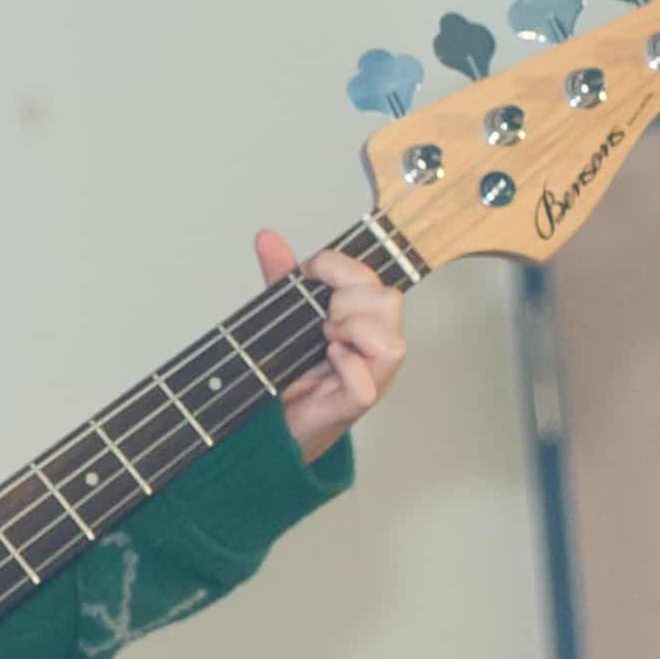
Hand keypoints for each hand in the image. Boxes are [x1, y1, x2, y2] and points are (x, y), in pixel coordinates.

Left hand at [257, 229, 406, 459]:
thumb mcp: (285, 314)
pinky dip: (347, 367)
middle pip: (389, 301)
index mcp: (365, 320)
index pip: (373, 278)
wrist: (275, 421)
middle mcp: (374, 346)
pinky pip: (367, 386)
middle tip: (320, 314)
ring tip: (326, 337)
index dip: (342, 265)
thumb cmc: (292, 368)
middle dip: (348, 297)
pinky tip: (328, 358)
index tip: (309, 269)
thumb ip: (281, 277)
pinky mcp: (353, 406)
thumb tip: (267, 237)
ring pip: (392, 344)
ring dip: (354, 330)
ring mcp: (370, 377)